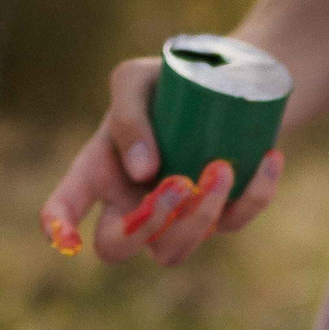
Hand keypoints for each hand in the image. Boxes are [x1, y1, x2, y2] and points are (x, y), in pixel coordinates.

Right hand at [39, 55, 282, 263]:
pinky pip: (236, 222)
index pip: (67, 205)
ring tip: (221, 167)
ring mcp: (176, 217)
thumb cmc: (169, 82)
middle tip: (177, 182)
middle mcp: (131, 202)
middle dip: (145, 226)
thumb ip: (127, 116)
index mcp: (100, 170)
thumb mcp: (137, 80)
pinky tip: (269, 158)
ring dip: (199, 218)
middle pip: (116, 247)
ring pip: (173, 251)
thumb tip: (143, 173)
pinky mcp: (222, 214)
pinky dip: (255, 194)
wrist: (229, 78)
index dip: (59, 226)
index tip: (66, 237)